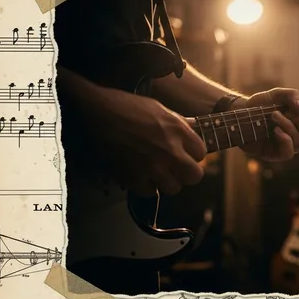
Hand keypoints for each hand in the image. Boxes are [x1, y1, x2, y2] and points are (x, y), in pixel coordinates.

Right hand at [85, 88, 206, 195]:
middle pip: (194, 176)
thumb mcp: (160, 109)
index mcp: (178, 130)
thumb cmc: (128, 106)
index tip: (186, 153)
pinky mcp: (133, 177)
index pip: (201, 153)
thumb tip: (193, 130)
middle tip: (177, 168)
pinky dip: (147, 186)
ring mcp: (152, 166)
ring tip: (158, 173)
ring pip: (173, 188)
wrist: (97, 112)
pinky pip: (150, 192)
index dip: (194, 154)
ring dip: (167, 181)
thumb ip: (179, 124)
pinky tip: (142, 175)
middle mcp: (169, 150)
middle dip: (187, 173)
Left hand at [238, 88, 298, 160]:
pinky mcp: (275, 154)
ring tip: (274, 116)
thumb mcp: (277, 95)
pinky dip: (285, 140)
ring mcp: (287, 146)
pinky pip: (288, 153)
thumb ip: (291, 95)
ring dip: (289, 126)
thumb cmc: (261, 104)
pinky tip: (276, 131)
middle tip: (295, 115)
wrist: (241, 111)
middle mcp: (297, 137)